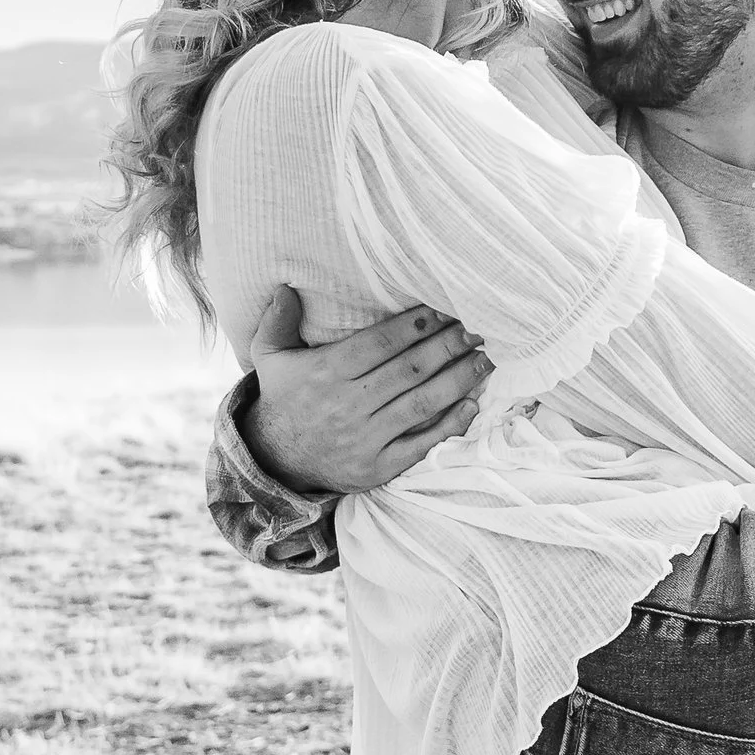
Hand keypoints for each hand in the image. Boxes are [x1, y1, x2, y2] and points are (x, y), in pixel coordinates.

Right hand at [243, 287, 492, 495]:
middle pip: (409, 370)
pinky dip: (450, 425)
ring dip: (458, 381)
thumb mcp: (269, 357)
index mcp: (327, 372)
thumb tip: (284, 287)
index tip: (445, 309)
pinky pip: (421, 445)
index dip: (417, 325)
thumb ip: (277, 321)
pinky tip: (472, 404)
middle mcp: (348, 404)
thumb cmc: (283, 399)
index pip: (382, 343)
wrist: (276, 460)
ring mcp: (365, 438)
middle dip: (448, 347)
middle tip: (477, 328)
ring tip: (485, 360)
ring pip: (421, 404)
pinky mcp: (379, 467)